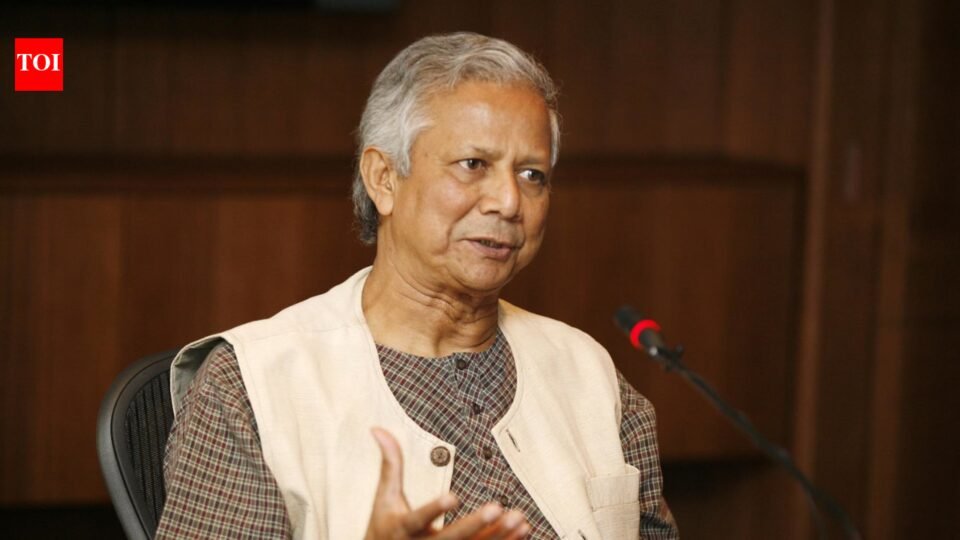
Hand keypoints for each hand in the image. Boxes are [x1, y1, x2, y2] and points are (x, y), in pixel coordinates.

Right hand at [364, 427, 530, 538]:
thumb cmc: (385, 529)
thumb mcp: (384, 499)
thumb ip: (389, 465)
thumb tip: (378, 428)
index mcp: (403, 530)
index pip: (418, 519)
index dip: (434, 509)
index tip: (453, 496)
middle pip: (451, 539)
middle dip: (475, 524)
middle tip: (497, 507)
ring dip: (498, 535)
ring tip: (518, 517)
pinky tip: (523, 529)